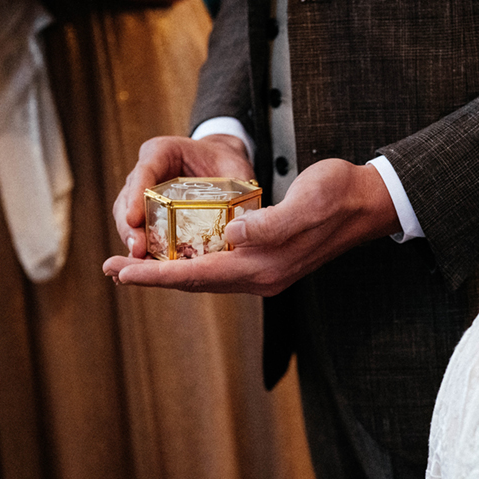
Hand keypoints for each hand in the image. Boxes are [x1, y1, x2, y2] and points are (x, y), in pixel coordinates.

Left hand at [103, 157, 400, 295]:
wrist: (367, 202)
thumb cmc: (337, 194)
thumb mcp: (304, 202)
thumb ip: (269, 223)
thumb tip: (232, 235)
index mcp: (264, 267)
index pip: (197, 276)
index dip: (155, 276)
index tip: (121, 273)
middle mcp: (260, 278)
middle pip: (193, 283)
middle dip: (151, 277)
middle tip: (111, 269)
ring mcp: (264, 273)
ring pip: (204, 279)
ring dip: (167, 274)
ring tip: (132, 267)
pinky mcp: (267, 262)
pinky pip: (218, 270)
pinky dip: (190, 266)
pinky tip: (175, 256)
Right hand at [112, 134, 254, 257]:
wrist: (220, 164)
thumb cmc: (226, 162)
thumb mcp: (235, 169)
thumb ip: (239, 187)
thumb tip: (246, 221)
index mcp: (163, 151)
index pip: (145, 171)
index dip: (136, 196)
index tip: (134, 219)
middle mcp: (147, 170)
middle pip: (128, 197)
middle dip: (129, 225)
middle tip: (137, 249)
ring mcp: (143, 192)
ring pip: (126, 215)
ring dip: (131, 239)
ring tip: (139, 261)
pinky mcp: (147, 211)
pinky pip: (138, 229)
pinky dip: (141, 246)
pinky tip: (145, 266)